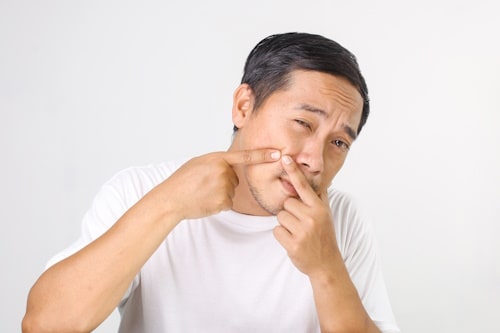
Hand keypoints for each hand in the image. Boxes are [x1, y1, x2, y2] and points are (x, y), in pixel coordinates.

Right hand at [159, 149, 280, 220]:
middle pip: (235, 178)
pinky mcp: (224, 202)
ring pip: (231, 191)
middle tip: (204, 184)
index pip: (246, 156)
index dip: (264, 155)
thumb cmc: (182, 180)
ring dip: (220, 194)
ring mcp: (224, 187)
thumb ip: (217, 162)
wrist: (172, 198)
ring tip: (202, 193)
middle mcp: (223, 172)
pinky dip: (218, 204)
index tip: (279, 154)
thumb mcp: (199, 163)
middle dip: (224, 182)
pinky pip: (227, 203)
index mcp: (218, 159)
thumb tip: (230, 167)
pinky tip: (205, 201)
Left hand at [273, 155, 339, 277]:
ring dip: (286, 224)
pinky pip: (276, 231)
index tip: (286, 158)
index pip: (304, 186)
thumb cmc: (324, 236)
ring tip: (298, 232)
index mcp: (319, 208)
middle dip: (290, 212)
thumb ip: (319, 196)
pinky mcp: (293, 244)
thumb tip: (317, 177)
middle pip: (287, 203)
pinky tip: (293, 240)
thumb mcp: (326, 214)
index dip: (294, 171)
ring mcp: (302, 231)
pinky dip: (282, 236)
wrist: (326, 264)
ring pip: (280, 216)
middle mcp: (312, 217)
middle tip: (302, 223)